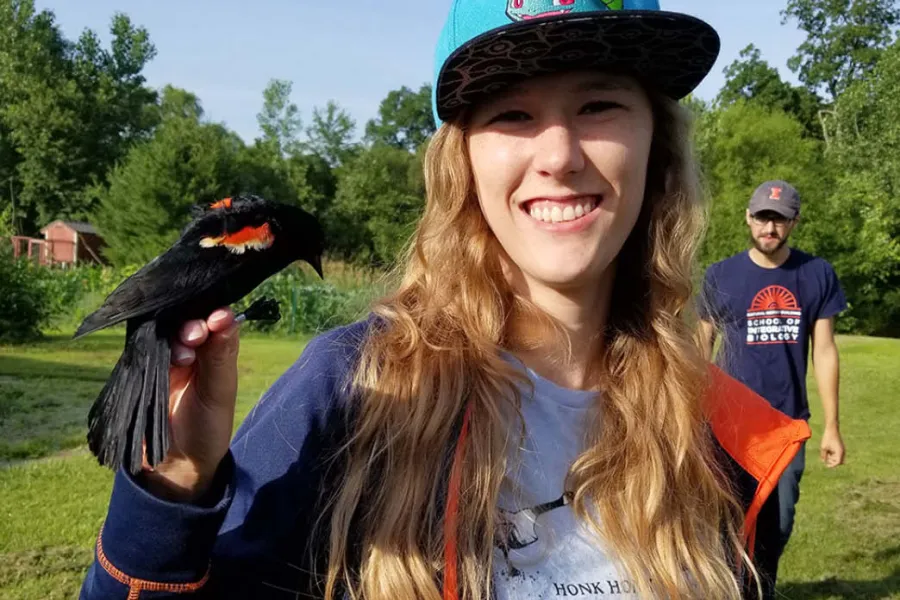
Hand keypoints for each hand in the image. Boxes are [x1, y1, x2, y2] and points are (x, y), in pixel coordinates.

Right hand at [141, 308, 240, 502]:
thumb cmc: (206, 428)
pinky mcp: (143, 370)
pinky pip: (143, 350)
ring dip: (173, 338)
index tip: (217, 317)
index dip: (215, 316)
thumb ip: (221, 356)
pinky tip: (154, 353)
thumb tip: (227, 316)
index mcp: (216, 353)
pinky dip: (149, 347)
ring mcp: (166, 360)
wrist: (174, 463)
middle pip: (189, 323)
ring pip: (166, 334)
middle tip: (194, 337)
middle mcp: (192, 352)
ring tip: (182, 356)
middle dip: (193, 326)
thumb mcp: (219, 393)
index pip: (215, 322)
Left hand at [820, 427, 844, 467]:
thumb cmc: (827, 438)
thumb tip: (824, 462)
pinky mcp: (840, 447)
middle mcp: (842, 451)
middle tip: (826, 459)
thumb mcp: (824, 447)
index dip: (832, 465)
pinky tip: (827, 451)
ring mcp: (842, 449)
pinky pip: (838, 454)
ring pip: (838, 458)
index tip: (826, 465)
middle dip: (832, 462)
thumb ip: (824, 455)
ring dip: (832, 458)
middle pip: (839, 461)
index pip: (838, 462)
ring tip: (826, 453)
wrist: (832, 429)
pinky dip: (833, 454)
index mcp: (839, 452)